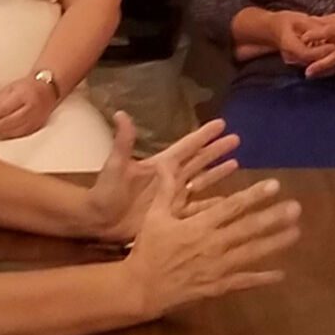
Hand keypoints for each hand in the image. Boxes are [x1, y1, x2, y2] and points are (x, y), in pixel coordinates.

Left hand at [0, 72, 61, 142]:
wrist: (49, 88)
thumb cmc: (27, 86)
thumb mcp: (11, 88)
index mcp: (23, 94)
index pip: (2, 109)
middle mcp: (30, 108)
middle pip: (6, 122)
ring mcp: (35, 119)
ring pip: (12, 131)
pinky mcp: (37, 127)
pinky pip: (20, 134)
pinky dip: (9, 134)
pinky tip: (2, 131)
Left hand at [83, 117, 248, 242]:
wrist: (98, 221)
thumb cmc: (105, 193)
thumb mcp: (115, 165)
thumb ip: (123, 142)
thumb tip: (121, 113)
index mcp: (159, 164)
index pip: (187, 146)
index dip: (203, 136)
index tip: (221, 123)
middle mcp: (169, 178)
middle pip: (199, 161)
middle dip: (216, 150)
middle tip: (237, 139)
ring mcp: (172, 197)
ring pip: (201, 181)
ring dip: (217, 173)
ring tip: (236, 164)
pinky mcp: (171, 215)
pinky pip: (196, 208)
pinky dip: (211, 204)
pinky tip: (226, 201)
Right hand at [125, 164, 300, 316]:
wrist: (142, 287)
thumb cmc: (149, 249)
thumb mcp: (154, 217)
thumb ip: (167, 191)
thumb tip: (167, 166)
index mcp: (198, 226)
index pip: (232, 207)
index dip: (254, 195)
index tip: (274, 185)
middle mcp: (212, 245)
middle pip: (248, 229)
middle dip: (273, 217)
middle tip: (296, 207)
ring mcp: (217, 267)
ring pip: (252, 253)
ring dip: (275, 243)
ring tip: (296, 232)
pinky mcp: (218, 286)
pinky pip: (244, 282)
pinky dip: (262, 278)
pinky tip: (281, 274)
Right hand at [268, 11, 333, 66]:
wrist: (271, 30)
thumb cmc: (285, 21)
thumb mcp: (299, 19)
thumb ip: (312, 26)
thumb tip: (327, 29)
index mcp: (288, 45)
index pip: (307, 53)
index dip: (321, 51)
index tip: (334, 45)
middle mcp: (290, 56)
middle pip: (312, 61)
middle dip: (327, 56)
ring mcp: (293, 61)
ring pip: (313, 63)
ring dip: (326, 58)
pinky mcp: (298, 62)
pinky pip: (311, 62)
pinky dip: (321, 57)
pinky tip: (332, 51)